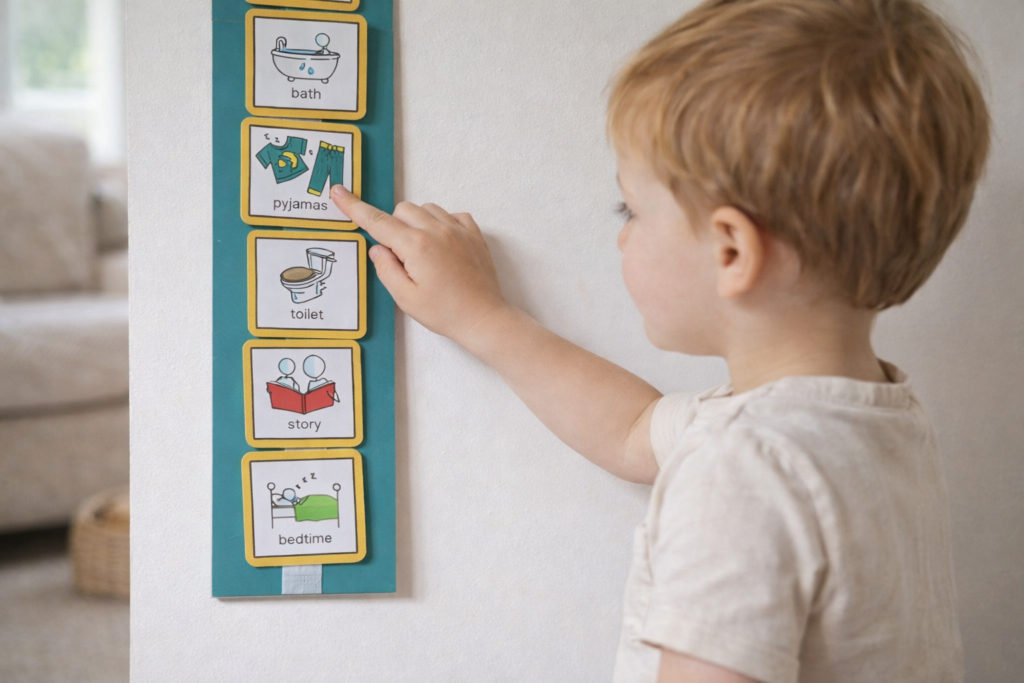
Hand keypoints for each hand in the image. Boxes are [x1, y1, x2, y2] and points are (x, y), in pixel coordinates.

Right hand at [331, 185, 508, 345]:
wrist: (483, 318)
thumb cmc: (444, 312)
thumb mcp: (405, 298)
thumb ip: (386, 269)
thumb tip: (377, 248)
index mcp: (416, 246)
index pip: (377, 221)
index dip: (354, 207)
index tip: (339, 192)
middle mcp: (437, 230)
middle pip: (402, 210)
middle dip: (395, 226)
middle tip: (403, 257)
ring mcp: (458, 229)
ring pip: (426, 208)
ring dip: (417, 223)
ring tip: (424, 254)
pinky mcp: (474, 233)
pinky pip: (451, 214)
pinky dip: (441, 224)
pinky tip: (443, 246)